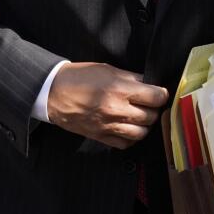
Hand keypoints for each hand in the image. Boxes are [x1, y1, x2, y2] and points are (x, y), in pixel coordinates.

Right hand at [46, 62, 169, 148]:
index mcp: (119, 89)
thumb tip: (148, 83)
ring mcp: (109, 126)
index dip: (161, 94)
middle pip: (151, 116)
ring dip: (145, 125)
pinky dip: (131, 137)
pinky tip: (129, 127)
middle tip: (150, 102)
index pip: (155, 96)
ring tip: (141, 115)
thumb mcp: (107, 69)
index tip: (159, 92)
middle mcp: (116, 110)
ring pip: (141, 133)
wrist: (53, 93)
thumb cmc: (78, 77)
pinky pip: (125, 144)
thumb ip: (130, 78)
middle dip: (154, 109)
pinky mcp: (101, 137)